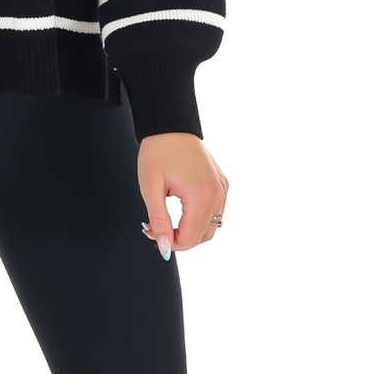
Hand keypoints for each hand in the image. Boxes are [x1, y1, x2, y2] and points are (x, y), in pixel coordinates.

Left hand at [137, 133, 227, 257]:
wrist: (171, 126)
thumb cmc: (158, 151)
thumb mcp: (150, 188)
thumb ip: (159, 221)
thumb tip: (164, 247)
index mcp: (201, 195)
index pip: (190, 237)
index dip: (170, 243)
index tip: (152, 234)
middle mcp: (217, 193)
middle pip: (202, 236)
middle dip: (179, 239)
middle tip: (156, 228)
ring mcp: (222, 189)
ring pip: (211, 227)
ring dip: (190, 231)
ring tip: (167, 220)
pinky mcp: (222, 185)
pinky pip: (215, 213)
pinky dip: (199, 219)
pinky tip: (181, 211)